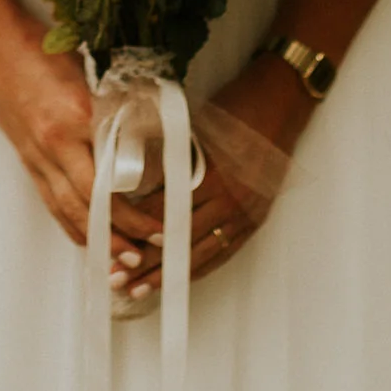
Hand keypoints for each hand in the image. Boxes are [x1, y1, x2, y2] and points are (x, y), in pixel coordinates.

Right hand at [0, 18, 161, 261]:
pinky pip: (51, 201)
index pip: (111, 175)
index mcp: (77, 116)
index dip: (134, 207)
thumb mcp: (91, 75)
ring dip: (95, 238)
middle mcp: (55, 143)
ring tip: (120, 260)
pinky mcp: (27, 160)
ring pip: (68, 209)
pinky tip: (87, 239)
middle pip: (90, 202)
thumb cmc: (45, 51)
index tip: (159, 222)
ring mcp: (37, 155)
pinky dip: (70, 224)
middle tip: (144, 251)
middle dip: (119, 232)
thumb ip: (118, 108)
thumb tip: (152, 135)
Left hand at [110, 53, 315, 296]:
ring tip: (140, 289)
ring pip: (201, 253)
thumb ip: (166, 153)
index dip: (134, 229)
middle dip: (145, 263)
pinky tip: (178, 279)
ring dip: (169, 274)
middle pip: (179, 240)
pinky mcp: (256, 218)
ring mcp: (246, 212)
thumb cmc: (236, 106)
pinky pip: (224, 252)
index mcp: (212, 174)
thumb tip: (128, 174)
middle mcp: (230, 199)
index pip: (163, 210)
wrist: (282, 100)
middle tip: (116, 279)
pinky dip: (199, 268)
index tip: (109, 242)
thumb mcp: (195, 124)